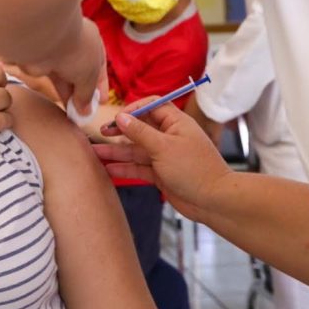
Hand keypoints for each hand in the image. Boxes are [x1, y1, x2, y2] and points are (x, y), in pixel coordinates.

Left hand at [18, 18, 108, 115]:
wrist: (45, 41)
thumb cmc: (75, 51)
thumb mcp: (90, 75)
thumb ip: (88, 94)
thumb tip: (85, 111)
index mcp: (92, 39)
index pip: (99, 64)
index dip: (101, 84)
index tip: (101, 101)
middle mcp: (75, 43)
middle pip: (82, 72)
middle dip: (84, 93)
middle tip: (86, 112)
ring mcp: (58, 52)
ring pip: (67, 77)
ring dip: (72, 96)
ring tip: (76, 115)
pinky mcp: (44, 60)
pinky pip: (54, 79)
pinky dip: (60, 92)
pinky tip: (65, 107)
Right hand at [93, 98, 231, 221]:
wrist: (213, 201)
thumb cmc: (195, 169)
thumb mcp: (163, 147)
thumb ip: (140, 132)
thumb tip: (121, 117)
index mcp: (175, 123)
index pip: (151, 106)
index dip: (133, 110)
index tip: (116, 118)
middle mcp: (169, 137)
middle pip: (140, 129)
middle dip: (119, 131)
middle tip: (101, 133)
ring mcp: (164, 156)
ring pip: (136, 150)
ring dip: (117, 152)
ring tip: (95, 153)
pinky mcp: (161, 174)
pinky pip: (139, 168)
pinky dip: (125, 168)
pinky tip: (109, 169)